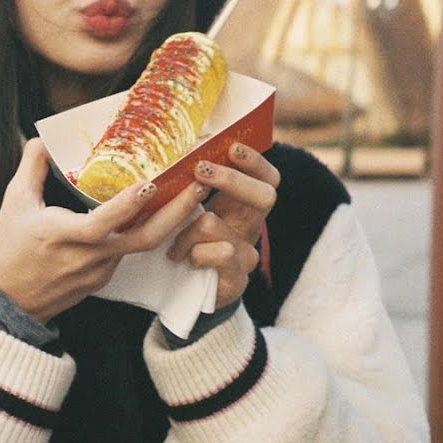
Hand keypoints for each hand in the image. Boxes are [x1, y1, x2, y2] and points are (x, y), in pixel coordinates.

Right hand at [0, 139, 209, 323]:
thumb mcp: (14, 204)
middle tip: (199, 187)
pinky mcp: (103, 280)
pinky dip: (144, 233)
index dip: (129, 204)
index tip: (151, 183)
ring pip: (140, 245)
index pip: (105, 221)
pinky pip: (128, 253)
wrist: (7, 304)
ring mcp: (100, 272)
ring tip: (187, 194)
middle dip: (176, 213)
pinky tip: (157, 215)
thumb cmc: (8, 252)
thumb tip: (43, 139)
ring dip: (166, 221)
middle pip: (144, 238)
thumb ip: (31, 168)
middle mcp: (90, 257)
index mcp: (67, 236)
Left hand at [166, 142, 279, 310]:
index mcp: (242, 207)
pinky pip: (216, 253)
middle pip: (265, 195)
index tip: (232, 147)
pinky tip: (184, 261)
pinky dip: (193, 254)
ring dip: (186, 232)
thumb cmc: (187, 245)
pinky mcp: (238, 277)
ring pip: (216, 223)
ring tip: (174, 246)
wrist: (188, 295)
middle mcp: (252, 227)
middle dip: (231, 179)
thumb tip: (182, 153)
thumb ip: (194, 190)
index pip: (267, 178)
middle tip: (199, 170)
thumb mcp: (191, 214)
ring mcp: (248, 253)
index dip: (256, 161)